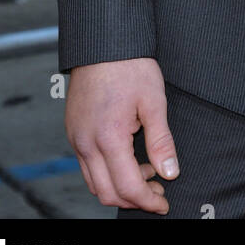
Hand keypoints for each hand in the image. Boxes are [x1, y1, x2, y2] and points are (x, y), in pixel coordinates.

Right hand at [65, 57, 178, 212]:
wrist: (103, 42)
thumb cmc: (128, 65)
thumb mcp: (154, 101)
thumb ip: (161, 141)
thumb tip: (170, 171)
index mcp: (108, 138)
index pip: (128, 187)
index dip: (148, 201)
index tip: (164, 202)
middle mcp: (86, 143)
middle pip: (107, 193)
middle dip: (134, 199)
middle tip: (158, 190)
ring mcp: (76, 138)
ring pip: (95, 183)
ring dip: (120, 187)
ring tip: (147, 171)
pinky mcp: (73, 131)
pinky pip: (87, 166)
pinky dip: (108, 172)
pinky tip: (128, 157)